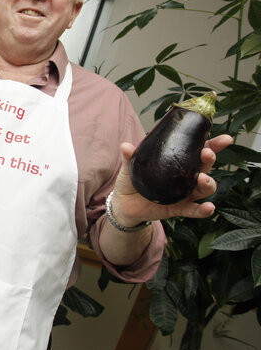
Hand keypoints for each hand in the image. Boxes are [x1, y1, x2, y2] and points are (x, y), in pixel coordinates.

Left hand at [110, 134, 233, 224]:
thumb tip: (126, 146)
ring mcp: (184, 194)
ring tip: (202, 179)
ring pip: (204, 189)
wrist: (124, 204)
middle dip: (209, 161)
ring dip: (208, 183)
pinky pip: (194, 210)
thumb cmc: (132, 180)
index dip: (214, 145)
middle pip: (205, 168)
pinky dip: (202, 210)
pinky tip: (209, 208)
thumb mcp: (130, 167)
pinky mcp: (178, 209)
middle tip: (206, 154)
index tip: (225, 139)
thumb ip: (130, 157)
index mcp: (178, 163)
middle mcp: (186, 178)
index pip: (199, 151)